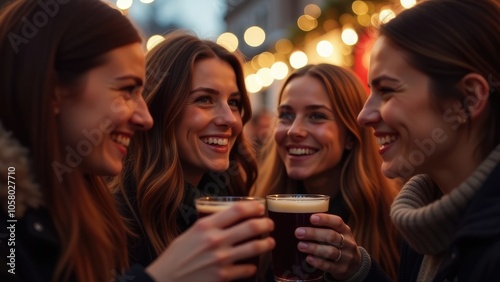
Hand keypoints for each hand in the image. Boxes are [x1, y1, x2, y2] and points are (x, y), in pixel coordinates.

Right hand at [146, 201, 274, 281]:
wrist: (165, 280)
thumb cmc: (176, 256)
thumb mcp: (190, 233)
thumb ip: (210, 225)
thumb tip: (231, 219)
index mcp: (206, 226)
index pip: (237, 210)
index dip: (253, 207)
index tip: (260, 207)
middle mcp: (215, 240)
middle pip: (251, 227)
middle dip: (266, 224)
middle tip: (270, 224)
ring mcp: (221, 259)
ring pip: (255, 247)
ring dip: (266, 244)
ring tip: (270, 242)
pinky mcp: (223, 276)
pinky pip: (247, 269)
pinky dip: (252, 267)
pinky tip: (252, 265)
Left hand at [294, 213, 360, 279]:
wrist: (355, 265)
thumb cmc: (340, 245)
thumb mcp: (338, 233)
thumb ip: (325, 228)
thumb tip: (301, 219)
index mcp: (345, 230)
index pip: (337, 222)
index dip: (325, 219)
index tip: (312, 218)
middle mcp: (347, 243)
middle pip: (331, 236)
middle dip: (314, 233)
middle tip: (298, 232)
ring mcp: (346, 257)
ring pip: (330, 251)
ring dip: (314, 248)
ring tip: (300, 245)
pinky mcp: (341, 269)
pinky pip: (329, 266)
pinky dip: (318, 262)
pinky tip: (308, 258)